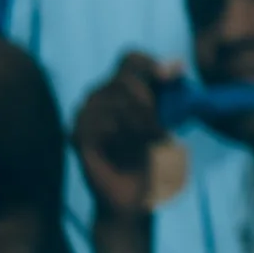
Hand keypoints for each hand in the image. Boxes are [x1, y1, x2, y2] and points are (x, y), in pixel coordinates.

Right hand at [71, 52, 176, 219]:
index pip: (131, 58)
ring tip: (145, 143)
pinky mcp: (77, 134)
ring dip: (140, 124)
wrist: (137, 193)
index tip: (172, 75)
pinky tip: (123, 150)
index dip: (151, 63)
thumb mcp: (171, 120)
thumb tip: (176, 65)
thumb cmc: (157, 155)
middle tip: (160, 130)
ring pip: (115, 102)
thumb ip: (172, 93)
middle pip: (125, 79)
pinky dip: (121, 137)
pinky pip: (101, 124)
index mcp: (123, 86)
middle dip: (150, 104)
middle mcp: (99, 94)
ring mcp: (85, 113)